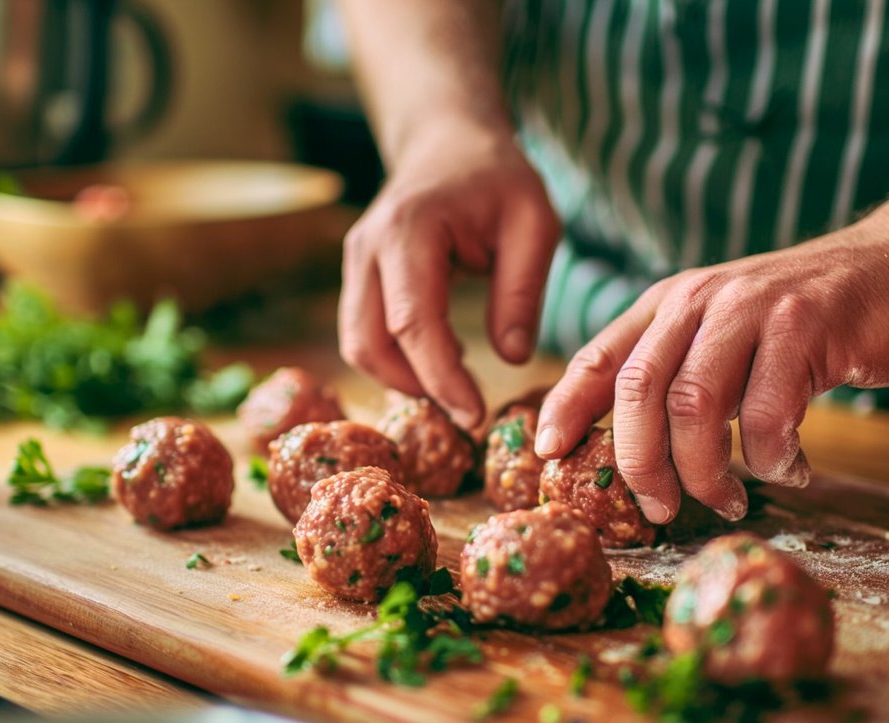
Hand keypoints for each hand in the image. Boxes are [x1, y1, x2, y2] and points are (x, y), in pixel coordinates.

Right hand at [340, 117, 560, 430]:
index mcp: (408, 230)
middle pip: (369, 344)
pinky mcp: (358, 277)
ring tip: (459, 381)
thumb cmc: (497, 178)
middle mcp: (367, 248)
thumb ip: (523, 291)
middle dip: (417, 387)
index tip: (475, 415)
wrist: (448, 140)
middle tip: (468, 410)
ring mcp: (354, 263)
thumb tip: (512, 358)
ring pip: (358, 345)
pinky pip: (365, 333)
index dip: (441, 379)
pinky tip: (445, 355)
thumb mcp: (533, 223)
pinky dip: (399, 359)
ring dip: (404, 378)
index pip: (412, 324)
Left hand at [535, 221, 888, 523]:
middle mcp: (702, 299)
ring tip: (726, 500)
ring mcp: (752, 309)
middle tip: (658, 508)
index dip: (566, 406)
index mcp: (671, 301)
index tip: (547, 454)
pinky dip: (771, 456)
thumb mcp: (732, 332)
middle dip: (638, 462)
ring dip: (705, 470)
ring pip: (695, 405)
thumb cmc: (816, 318)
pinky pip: (767, 413)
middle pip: (639, 390)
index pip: (599, 355)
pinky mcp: (805, 326)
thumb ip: (686, 372)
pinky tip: (790, 467)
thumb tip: (635, 448)